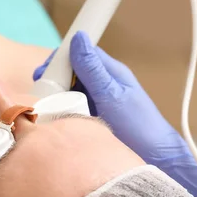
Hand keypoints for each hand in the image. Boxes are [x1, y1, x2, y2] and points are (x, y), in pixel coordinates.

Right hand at [33, 31, 196, 196]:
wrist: (155, 158)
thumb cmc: (139, 126)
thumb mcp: (111, 94)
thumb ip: (93, 68)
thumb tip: (78, 38)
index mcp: (110, 72)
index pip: (82, 53)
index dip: (60, 58)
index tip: (43, 71)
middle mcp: (104, 85)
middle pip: (73, 73)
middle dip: (55, 79)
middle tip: (41, 91)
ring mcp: (99, 103)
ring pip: (71, 91)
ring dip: (57, 96)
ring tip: (45, 107)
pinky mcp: (95, 120)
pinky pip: (74, 110)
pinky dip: (63, 112)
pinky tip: (55, 120)